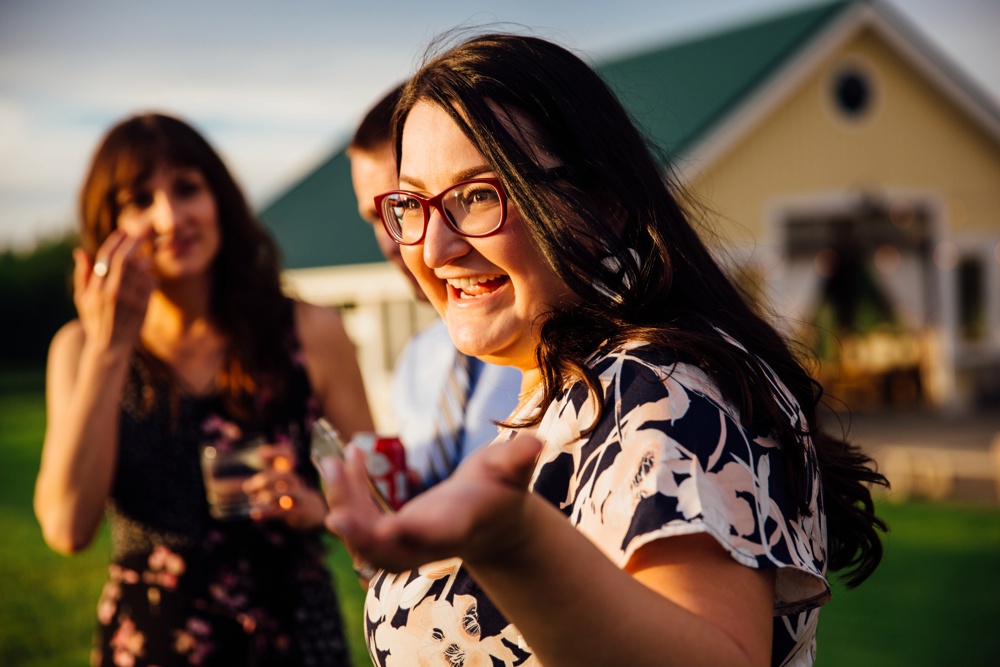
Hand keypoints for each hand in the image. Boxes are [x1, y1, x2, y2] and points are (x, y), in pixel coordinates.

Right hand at [73, 227, 156, 352]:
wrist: (111, 347)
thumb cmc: (94, 319)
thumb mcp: (82, 298)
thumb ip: (82, 274)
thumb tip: (80, 251)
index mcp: (96, 288)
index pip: (106, 257)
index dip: (116, 241)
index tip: (123, 231)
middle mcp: (113, 292)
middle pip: (126, 260)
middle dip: (134, 243)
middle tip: (140, 233)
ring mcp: (130, 299)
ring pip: (141, 270)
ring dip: (145, 259)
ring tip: (146, 255)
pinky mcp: (144, 306)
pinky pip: (152, 282)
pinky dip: (152, 275)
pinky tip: (149, 276)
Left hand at [244, 444, 327, 528]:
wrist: (314, 513)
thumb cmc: (291, 497)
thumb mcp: (281, 485)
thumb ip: (268, 479)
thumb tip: (248, 477)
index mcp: (289, 473)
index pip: (288, 456)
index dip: (276, 453)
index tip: (259, 455)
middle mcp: (296, 483)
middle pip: (286, 475)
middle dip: (267, 479)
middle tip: (249, 487)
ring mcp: (300, 497)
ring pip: (289, 491)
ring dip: (269, 495)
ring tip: (254, 500)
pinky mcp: (299, 512)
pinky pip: (285, 511)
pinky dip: (268, 512)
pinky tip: (255, 513)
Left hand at [322, 433, 541, 572]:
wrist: (492, 522)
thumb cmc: (504, 489)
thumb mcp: (513, 470)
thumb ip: (519, 458)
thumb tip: (538, 442)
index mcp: (459, 526)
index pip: (434, 536)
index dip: (410, 534)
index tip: (386, 526)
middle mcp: (428, 544)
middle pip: (388, 553)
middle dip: (360, 534)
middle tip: (334, 511)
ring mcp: (406, 547)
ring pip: (364, 542)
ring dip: (343, 506)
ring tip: (331, 462)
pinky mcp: (389, 538)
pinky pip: (358, 525)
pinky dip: (345, 496)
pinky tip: (344, 460)